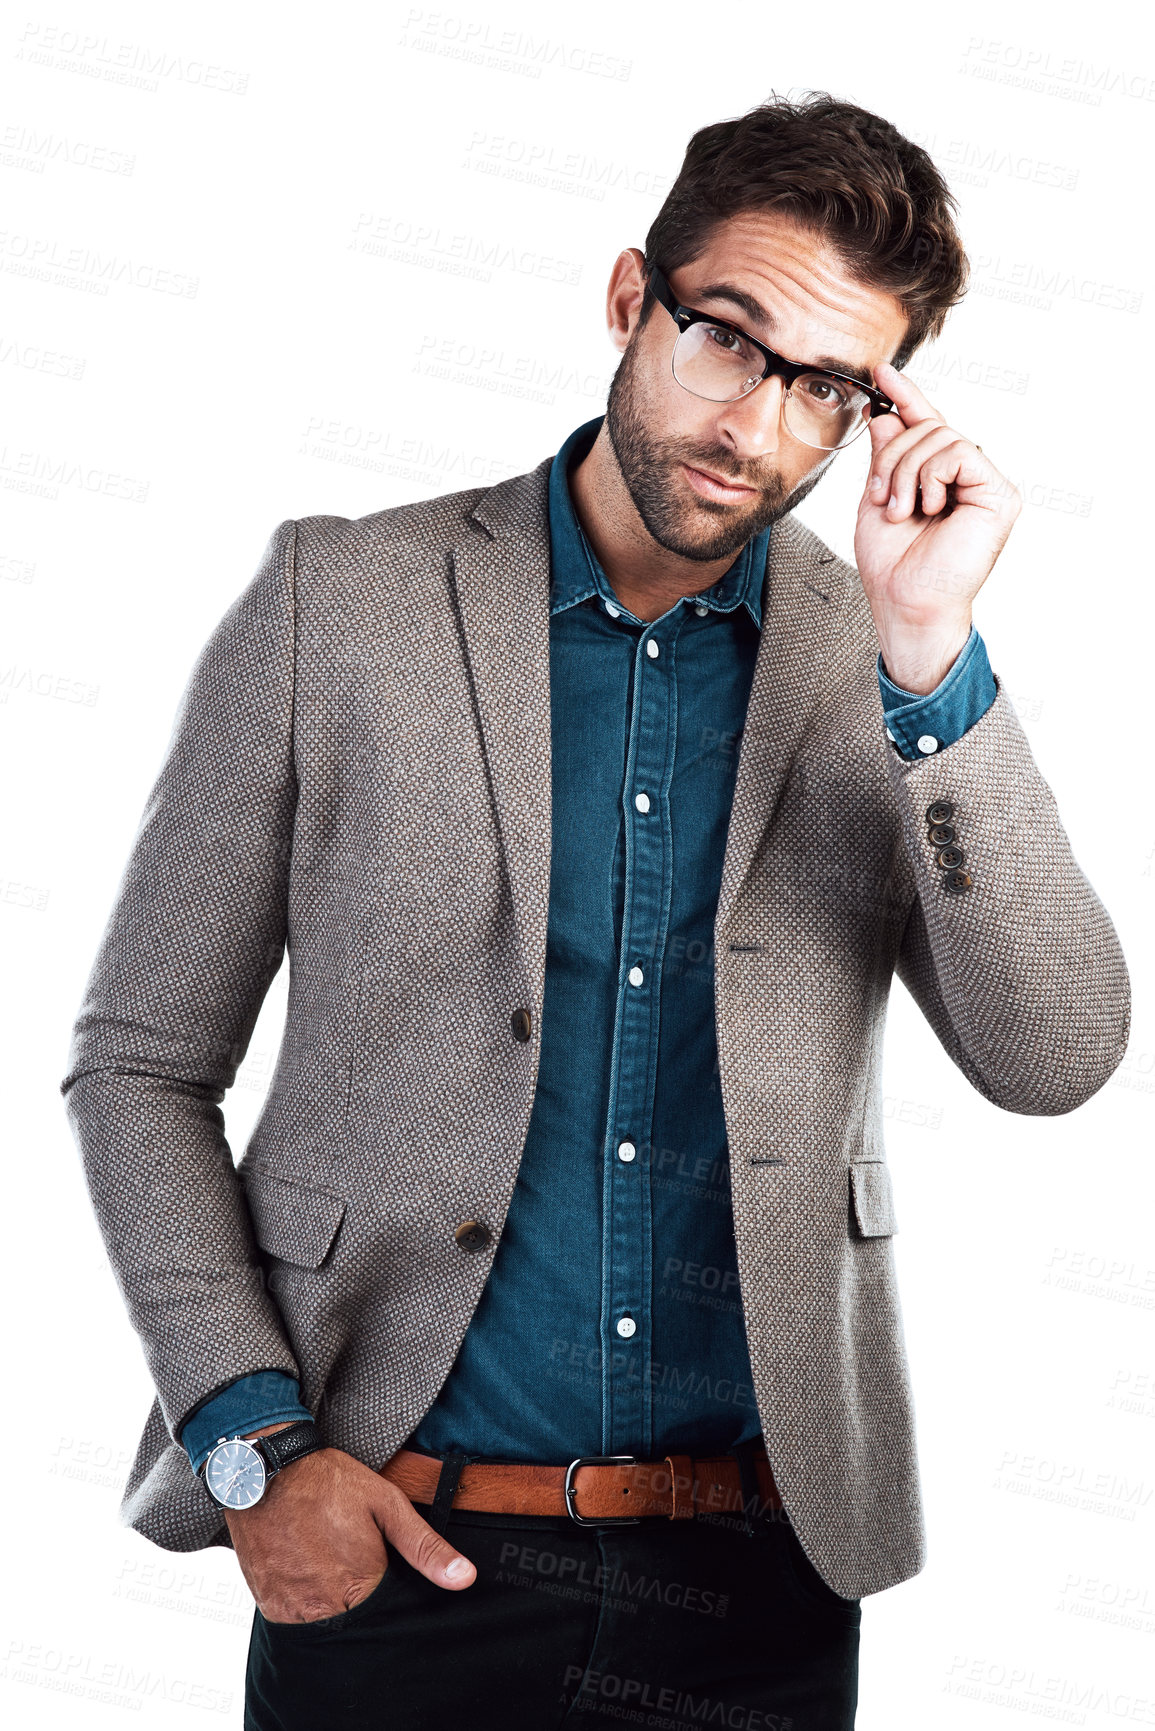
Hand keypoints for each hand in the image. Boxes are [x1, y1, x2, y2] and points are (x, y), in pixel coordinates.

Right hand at [225, 1436, 475, 1623]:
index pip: (387, 1615)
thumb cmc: (329, 1483)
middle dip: (357, 1596)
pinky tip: (304, 1565)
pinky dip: (302, 1599)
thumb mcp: (386, 1504)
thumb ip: (425, 1547)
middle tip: (345, 1556)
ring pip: (324, 1622)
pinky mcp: (269, 1605)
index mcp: (362, 1585)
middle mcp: (326, 1607)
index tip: (375, 1564)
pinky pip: (294, 1618)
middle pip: (355, 1621)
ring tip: (324, 1557)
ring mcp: (294, 1609)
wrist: (265, 1469)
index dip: (385, 1589)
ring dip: (328, 1600)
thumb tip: (466, 1578)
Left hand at [853, 360, 1021, 693]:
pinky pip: (959, 452)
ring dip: (906, 472)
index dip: (906, 397)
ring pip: (940, 437)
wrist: (906, 603)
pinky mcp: (1000, 494)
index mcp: (941, 479)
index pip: (926, 426)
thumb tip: (886, 415)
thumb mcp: (878, 498)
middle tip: (883, 498)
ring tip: (902, 510)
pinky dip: (931, 476)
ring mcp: (987, 484)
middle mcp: (969, 478)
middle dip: (893, 458)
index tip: (882, 372)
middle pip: (928, 427)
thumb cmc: (892, 564)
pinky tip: (929, 507)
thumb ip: (885, 457)